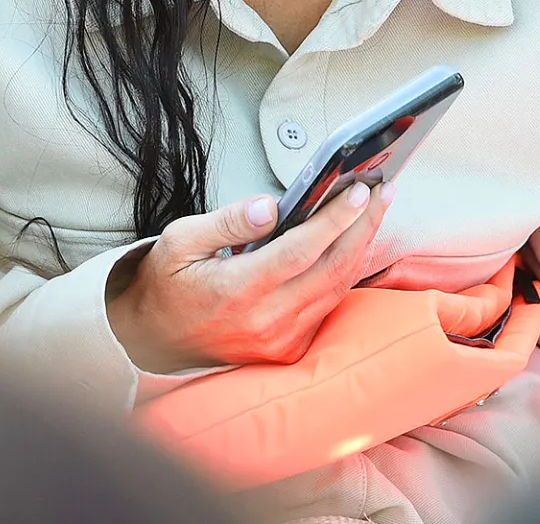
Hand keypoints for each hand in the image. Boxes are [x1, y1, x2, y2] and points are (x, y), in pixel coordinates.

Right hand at [105, 181, 392, 373]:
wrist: (156, 340)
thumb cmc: (169, 284)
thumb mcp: (180, 241)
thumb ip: (228, 222)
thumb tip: (270, 206)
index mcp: (236, 291)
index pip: (300, 251)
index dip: (334, 219)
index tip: (359, 191)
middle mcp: (265, 321)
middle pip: (331, 269)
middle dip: (363, 227)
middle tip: (382, 191)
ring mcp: (281, 340)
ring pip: (336, 288)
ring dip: (361, 247)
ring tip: (375, 210)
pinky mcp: (289, 349)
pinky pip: (328, 305)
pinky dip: (345, 272)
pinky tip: (353, 243)